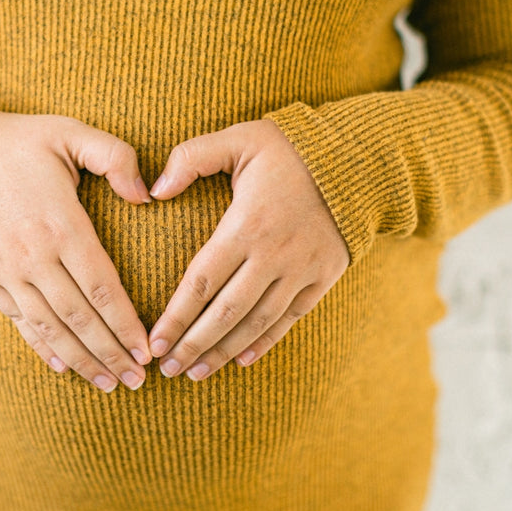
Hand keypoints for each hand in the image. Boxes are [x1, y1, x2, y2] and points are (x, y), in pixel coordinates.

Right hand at [0, 103, 152, 391]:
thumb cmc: (18, 140)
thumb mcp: (69, 132)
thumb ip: (115, 157)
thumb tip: (147, 196)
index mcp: (61, 224)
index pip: (102, 287)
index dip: (127, 324)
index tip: (148, 348)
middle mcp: (34, 255)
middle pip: (80, 318)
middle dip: (112, 353)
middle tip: (140, 380)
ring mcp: (7, 270)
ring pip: (51, 327)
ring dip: (82, 360)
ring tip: (110, 384)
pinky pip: (20, 320)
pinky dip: (42, 347)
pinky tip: (64, 366)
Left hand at [147, 119, 349, 380]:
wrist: (358, 158)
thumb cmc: (289, 148)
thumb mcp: (238, 138)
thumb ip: (191, 158)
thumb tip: (153, 191)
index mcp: (247, 224)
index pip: (202, 280)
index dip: (176, 316)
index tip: (154, 342)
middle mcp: (274, 253)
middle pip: (226, 311)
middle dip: (194, 344)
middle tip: (169, 370)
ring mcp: (301, 269)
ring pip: (257, 321)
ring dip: (224, 350)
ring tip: (197, 372)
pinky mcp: (323, 276)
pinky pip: (290, 317)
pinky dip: (265, 341)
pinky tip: (241, 359)